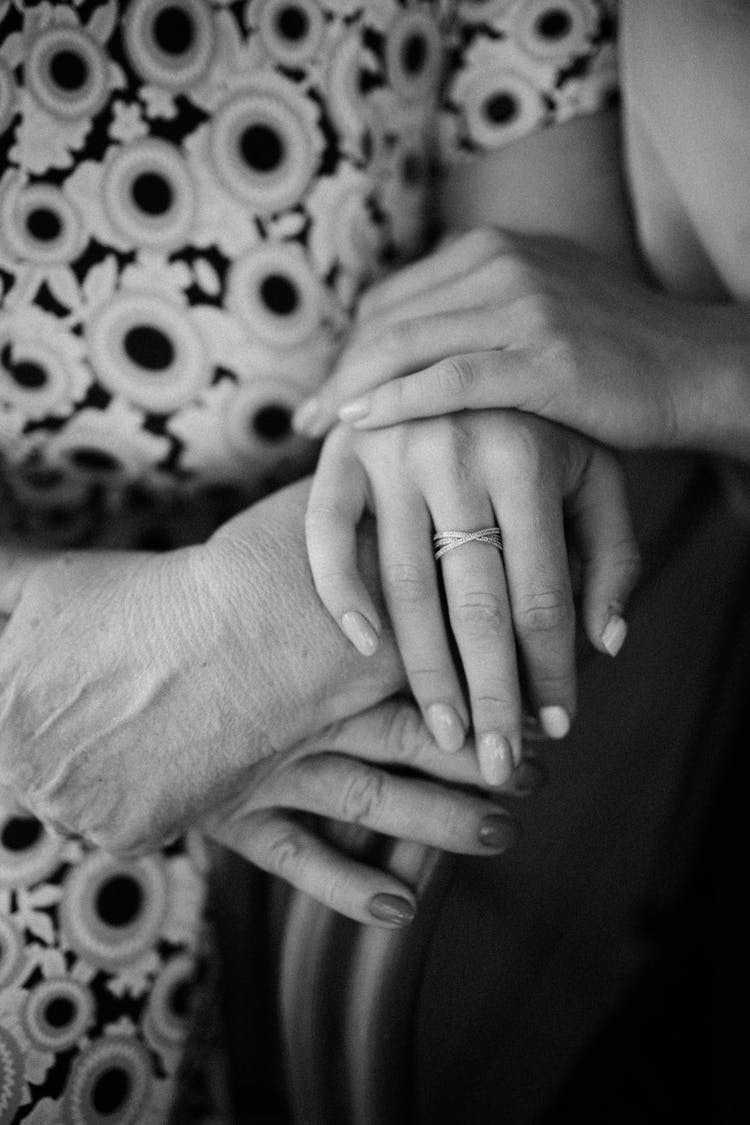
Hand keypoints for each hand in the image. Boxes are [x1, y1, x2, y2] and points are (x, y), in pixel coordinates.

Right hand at [0, 536, 531, 927]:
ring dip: (437, 820)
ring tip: (499, 833)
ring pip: (371, 802)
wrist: (80, 675)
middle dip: (476, 753)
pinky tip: (399, 909)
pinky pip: (296, 859)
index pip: (416, 659)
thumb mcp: (252, 537)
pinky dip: (347, 885)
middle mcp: (304, 715)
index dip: (477, 672)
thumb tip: (358, 445)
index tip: (533, 680)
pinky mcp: (231, 816)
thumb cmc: (165, 597)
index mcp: (315, 649)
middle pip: (409, 736)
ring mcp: (270, 772)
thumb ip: (319, 507)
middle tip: (536, 768)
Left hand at [292, 228, 744, 454]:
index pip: (394, 299)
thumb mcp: (536, 309)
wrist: (694, 367)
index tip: (327, 393)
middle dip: (339, 372)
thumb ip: (475, 313)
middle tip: (305, 420)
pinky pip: (449, 378)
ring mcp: (523, 306)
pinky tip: (360, 424)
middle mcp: (500, 264)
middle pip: (388, 321)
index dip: (351, 349)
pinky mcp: (544, 357)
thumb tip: (409, 345)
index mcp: (492, 249)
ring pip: (407, 345)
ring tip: (317, 430)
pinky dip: (396, 401)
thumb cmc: (611, 353)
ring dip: (350, 390)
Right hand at [305, 411, 639, 783]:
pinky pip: (328, 534)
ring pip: (407, 586)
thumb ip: (613, 554)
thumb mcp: (596, 474)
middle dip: (491, 696)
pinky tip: (364, 648)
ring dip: (424, 672)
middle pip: (477, 605)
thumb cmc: (541, 423)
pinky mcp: (341, 450)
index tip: (556, 729)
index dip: (552, 672)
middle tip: (495, 763)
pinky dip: (342, 591)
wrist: (461, 335)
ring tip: (442, 734)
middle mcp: (459, 450)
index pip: (544, 594)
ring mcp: (392, 449)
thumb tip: (607, 645)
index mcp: (529, 454)